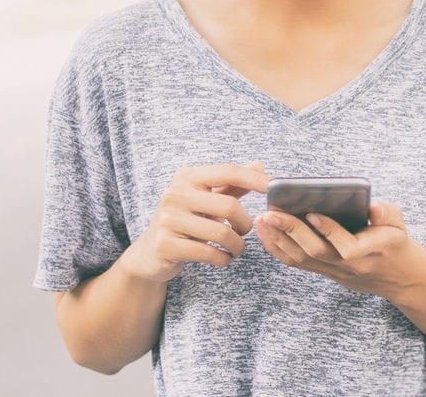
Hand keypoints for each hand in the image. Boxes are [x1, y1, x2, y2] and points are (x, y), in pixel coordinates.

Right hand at [121, 161, 267, 283]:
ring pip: (222, 232)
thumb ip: (231, 185)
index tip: (276, 187)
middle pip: (229, 205)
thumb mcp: (205, 200)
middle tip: (244, 232)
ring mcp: (168, 219)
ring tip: (235, 249)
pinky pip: (209, 253)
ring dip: (237, 245)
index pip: (229, 172)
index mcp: (187, 177)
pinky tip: (223, 259)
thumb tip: (259, 166)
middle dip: (245, 224)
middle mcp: (175, 194)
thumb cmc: (185, 222)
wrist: (149, 253)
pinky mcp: (166, 244)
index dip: (255, 180)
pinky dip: (224, 259)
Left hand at [257, 199, 420, 297]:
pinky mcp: (323, 272)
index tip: (312, 214)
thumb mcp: (398, 225)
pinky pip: (297, 263)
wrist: (396, 276)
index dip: (328, 230)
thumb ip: (387, 214)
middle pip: (315, 252)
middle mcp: (346, 266)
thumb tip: (373, 206)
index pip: (345, 245)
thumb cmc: (394, 243)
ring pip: (301, 259)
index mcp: (367, 253)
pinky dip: (278, 249)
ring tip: (262, 221)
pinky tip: (265, 233)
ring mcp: (333, 271)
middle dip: (290, 232)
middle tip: (270, 213)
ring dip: (278, 240)